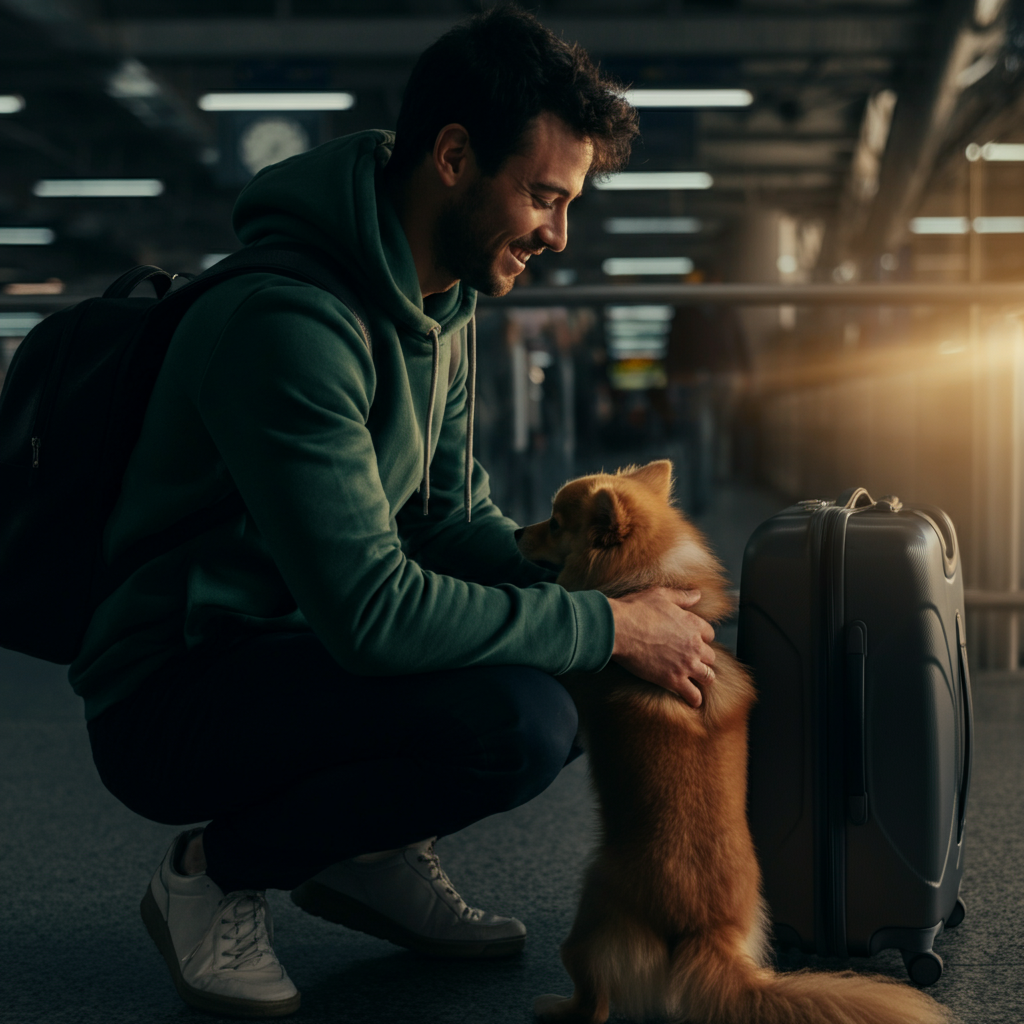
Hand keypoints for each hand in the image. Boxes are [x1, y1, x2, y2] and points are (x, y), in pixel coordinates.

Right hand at [607, 588, 715, 706]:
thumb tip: (697, 594)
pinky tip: (692, 700)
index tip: (692, 640)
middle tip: (692, 659)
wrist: (619, 629)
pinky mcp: (673, 680)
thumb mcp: (661, 595)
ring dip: (703, 677)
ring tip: (696, 679)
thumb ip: (682, 596)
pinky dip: (694, 698)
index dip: (701, 637)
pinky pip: (693, 694)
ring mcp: (685, 664)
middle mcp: (694, 645)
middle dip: (702, 658)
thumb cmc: (637, 609)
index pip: (709, 634)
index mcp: (693, 624)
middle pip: (710, 656)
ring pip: (708, 676)